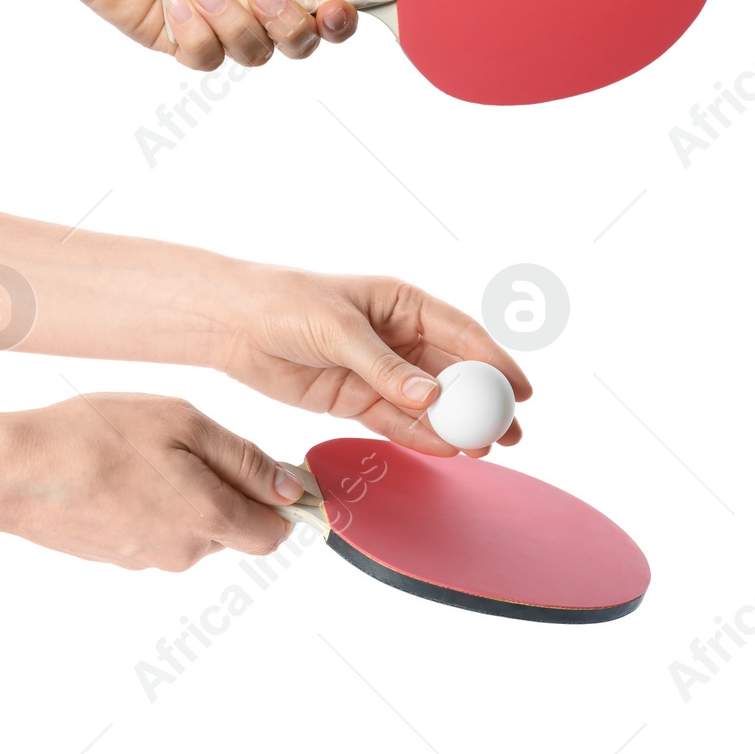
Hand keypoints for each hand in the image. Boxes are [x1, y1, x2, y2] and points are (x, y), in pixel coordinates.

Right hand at [0, 394, 297, 569]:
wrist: (18, 469)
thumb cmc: (100, 436)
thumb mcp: (187, 426)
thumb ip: (245, 461)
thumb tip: (289, 490)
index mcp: (206, 519)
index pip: (273, 534)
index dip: (282, 503)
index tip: (275, 471)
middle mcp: (181, 551)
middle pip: (236, 530)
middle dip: (235, 492)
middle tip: (201, 447)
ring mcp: (146, 559)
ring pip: (198, 529)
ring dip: (195, 496)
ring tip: (158, 455)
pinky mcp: (118, 557)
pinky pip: (161, 532)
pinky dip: (160, 505)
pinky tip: (134, 474)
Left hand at [210, 269, 531, 456]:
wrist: (233, 325)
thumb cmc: (287, 303)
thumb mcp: (339, 329)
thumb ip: (385, 367)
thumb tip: (432, 395)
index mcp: (404, 303)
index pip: (462, 334)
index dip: (496, 363)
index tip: (521, 391)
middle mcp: (399, 336)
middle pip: (453, 373)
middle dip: (485, 403)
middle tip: (511, 432)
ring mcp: (380, 370)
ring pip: (429, 402)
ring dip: (456, 426)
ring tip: (484, 449)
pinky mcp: (355, 398)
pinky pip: (396, 421)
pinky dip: (421, 436)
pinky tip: (445, 450)